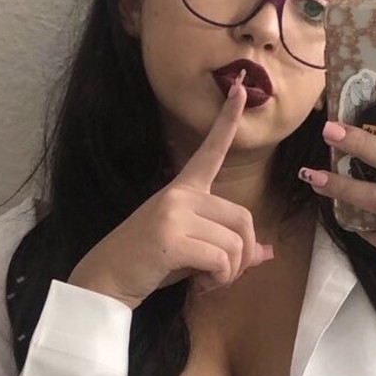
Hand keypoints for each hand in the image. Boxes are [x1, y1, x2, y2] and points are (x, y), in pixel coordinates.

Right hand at [68, 71, 275, 308]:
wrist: (106, 280)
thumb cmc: (149, 265)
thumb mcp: (193, 252)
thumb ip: (228, 247)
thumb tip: (268, 252)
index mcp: (183, 190)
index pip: (210, 151)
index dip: (228, 122)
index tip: (242, 89)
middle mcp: (180, 195)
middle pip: (243, 217)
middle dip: (244, 254)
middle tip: (224, 275)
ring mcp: (174, 213)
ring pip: (235, 243)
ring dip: (230, 273)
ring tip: (208, 282)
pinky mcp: (171, 237)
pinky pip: (220, 259)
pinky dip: (219, 279)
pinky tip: (201, 286)